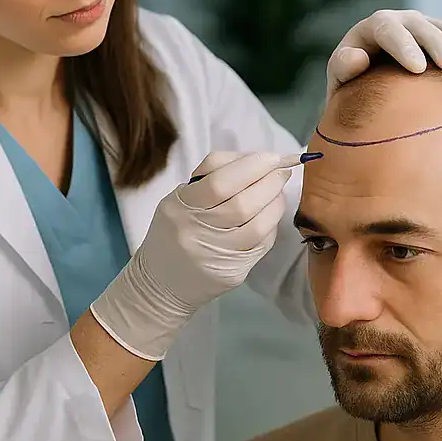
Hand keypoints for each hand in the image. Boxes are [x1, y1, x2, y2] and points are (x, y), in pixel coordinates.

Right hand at [90, 152, 290, 360]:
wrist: (160, 283)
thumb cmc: (172, 231)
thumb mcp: (179, 199)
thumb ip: (211, 177)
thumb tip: (255, 161)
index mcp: (180, 206)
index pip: (220, 181)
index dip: (252, 166)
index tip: (271, 157)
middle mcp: (197, 232)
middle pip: (243, 203)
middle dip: (270, 182)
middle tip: (281, 171)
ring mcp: (216, 256)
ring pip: (258, 226)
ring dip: (276, 202)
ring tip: (278, 191)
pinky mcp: (233, 273)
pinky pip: (261, 244)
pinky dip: (272, 224)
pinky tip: (271, 214)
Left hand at [326, 9, 441, 101]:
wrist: (366, 89)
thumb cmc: (350, 88)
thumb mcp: (339, 81)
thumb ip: (342, 68)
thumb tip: (357, 57)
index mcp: (372, 28)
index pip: (388, 30)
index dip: (404, 47)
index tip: (418, 68)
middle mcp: (400, 21)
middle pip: (420, 26)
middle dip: (436, 43)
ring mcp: (422, 27)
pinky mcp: (440, 38)